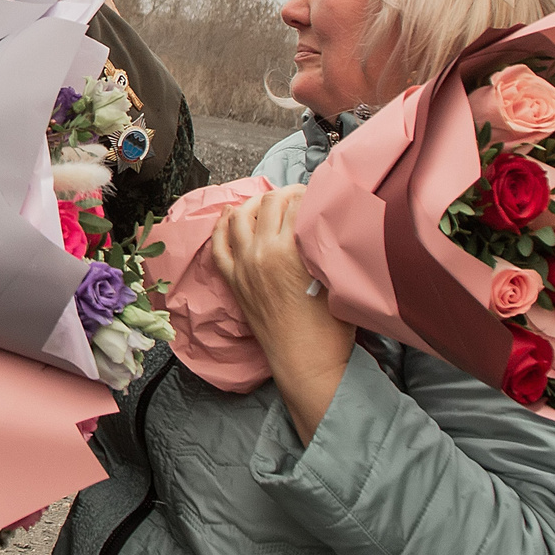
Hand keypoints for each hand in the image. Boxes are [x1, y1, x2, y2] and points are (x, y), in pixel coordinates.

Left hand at [208, 185, 355, 441]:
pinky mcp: (232, 280)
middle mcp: (261, 252)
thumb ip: (326, 247)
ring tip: (269, 202)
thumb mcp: (336, 279)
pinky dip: (223, 225)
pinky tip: (231, 216)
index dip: (310, 193)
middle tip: (299, 196)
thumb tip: (325, 222)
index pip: (296, 203)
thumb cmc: (330, 326)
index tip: (319, 194)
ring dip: (254, 203)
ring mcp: (242, 265)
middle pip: (268, 204)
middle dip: (285, 194)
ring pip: (238, 217)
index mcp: (290, 250)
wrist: (305, 362)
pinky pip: (218, 244)